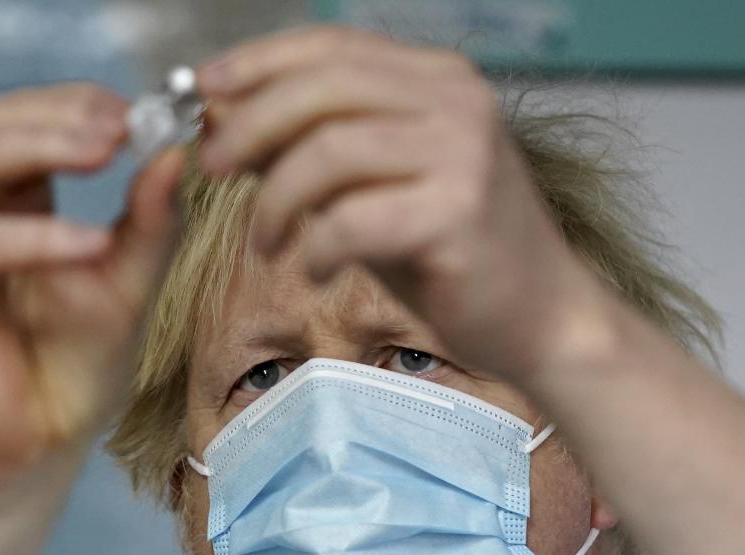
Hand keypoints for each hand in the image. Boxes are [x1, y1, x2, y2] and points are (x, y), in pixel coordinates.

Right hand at [0, 83, 184, 489]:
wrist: (36, 451)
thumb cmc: (76, 369)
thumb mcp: (130, 284)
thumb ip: (150, 223)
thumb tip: (176, 155)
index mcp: (12, 206)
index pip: (27, 122)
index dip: (79, 105)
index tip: (144, 113)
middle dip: (58, 114)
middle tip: (123, 124)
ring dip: (41, 147)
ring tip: (108, 153)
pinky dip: (36, 237)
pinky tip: (91, 243)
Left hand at [196, 26, 593, 379]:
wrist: (540, 316)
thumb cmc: (450, 252)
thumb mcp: (373, 188)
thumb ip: (311, 149)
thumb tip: (225, 119)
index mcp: (437, 80)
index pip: (333, 47)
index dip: (258, 61)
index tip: (204, 88)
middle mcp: (456, 101)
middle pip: (324, 88)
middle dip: (251, 126)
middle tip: (214, 168)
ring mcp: (463, 154)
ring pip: (329, 151)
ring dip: (275, 199)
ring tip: (266, 242)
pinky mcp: (459, 213)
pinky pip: (353, 220)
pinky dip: (317, 248)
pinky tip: (316, 271)